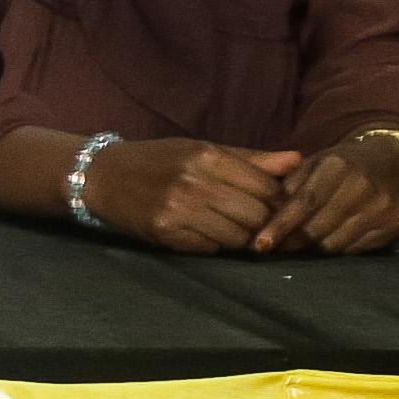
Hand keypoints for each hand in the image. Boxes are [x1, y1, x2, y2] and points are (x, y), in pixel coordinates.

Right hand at [95, 134, 305, 250]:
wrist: (102, 176)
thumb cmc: (158, 159)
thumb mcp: (201, 149)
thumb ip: (250, 158)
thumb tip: (297, 160)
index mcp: (207, 157)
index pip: (266, 186)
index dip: (277, 199)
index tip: (274, 203)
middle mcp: (194, 182)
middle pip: (256, 215)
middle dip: (263, 221)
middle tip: (258, 221)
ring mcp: (178, 210)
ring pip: (237, 236)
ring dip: (241, 236)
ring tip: (232, 227)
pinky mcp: (166, 233)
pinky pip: (211, 248)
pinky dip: (215, 244)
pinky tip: (206, 232)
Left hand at [248, 127, 398, 255]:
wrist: (392, 164)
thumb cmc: (340, 166)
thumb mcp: (312, 164)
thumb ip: (287, 186)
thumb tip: (260, 216)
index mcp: (337, 167)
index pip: (304, 203)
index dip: (280, 225)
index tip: (260, 244)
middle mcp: (363, 187)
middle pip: (317, 228)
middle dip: (290, 241)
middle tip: (272, 246)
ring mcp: (382, 208)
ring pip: (333, 244)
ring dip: (311, 248)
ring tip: (300, 241)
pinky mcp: (396, 225)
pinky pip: (353, 250)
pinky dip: (336, 248)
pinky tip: (328, 238)